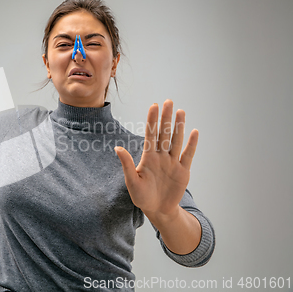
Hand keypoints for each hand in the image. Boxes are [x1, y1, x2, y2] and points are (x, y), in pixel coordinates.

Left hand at [114, 99, 198, 221]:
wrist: (157, 209)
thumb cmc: (141, 196)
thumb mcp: (132, 181)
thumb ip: (127, 164)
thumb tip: (117, 148)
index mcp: (148, 157)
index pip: (150, 134)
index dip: (152, 120)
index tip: (154, 105)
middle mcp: (161, 156)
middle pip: (164, 133)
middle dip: (166, 118)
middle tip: (169, 101)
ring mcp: (172, 162)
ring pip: (176, 141)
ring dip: (179, 126)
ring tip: (180, 111)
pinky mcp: (183, 171)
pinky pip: (188, 155)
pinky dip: (191, 144)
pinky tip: (194, 131)